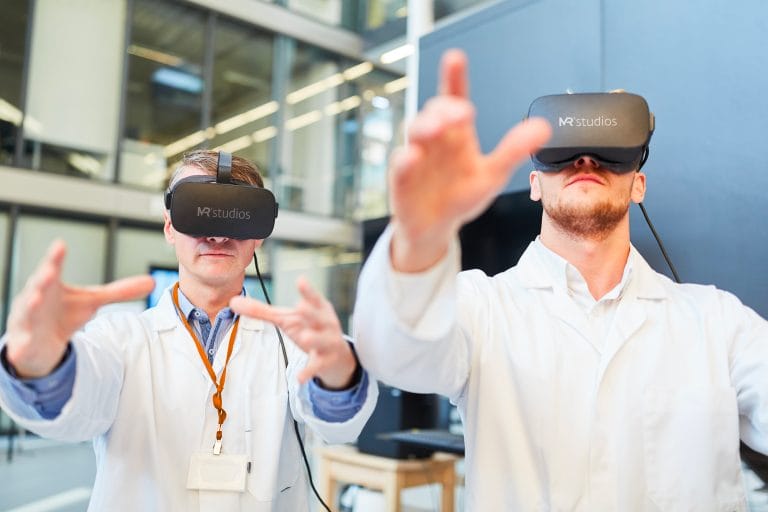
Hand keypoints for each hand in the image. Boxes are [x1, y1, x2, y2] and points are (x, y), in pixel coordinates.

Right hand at [5, 240, 155, 377]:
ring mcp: (26, 322)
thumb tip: (152, 281)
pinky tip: (18, 350)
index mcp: (50, 286)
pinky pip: (19, 347)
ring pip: (25, 313)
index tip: (60, 245)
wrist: (39, 343)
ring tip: (34, 300)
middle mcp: (34, 300)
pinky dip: (19, 348)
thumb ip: (119, 291)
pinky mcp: (23, 345)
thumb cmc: (63, 313)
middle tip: (48, 271)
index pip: (53, 268)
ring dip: (29, 306)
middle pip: (37, 287)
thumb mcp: (92, 301)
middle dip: (42, 278)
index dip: (56, 257)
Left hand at [229, 277, 356, 388]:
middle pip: (318, 316)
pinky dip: (309, 371)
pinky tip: (299, 378)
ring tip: (304, 337)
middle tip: (300, 306)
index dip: (307, 290)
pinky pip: (317, 365)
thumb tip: (232, 301)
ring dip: (314, 338)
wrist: (336, 356)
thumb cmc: (308, 328)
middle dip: (311, 312)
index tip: (300, 280)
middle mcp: (325, 323)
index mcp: (317, 309)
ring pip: (322, 340)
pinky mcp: (325, 361)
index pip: (312, 298)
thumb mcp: (286, 319)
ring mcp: (327, 342)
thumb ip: (261, 311)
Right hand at [389, 49, 550, 271]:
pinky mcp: (401, 180)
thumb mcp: (492, 174)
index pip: (454, 98)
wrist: (436, 228)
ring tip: (438, 128)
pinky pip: (399, 165)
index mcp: (457, 134)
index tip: (455, 59)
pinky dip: (405, 160)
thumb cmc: (460, 196)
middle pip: (435, 112)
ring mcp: (416, 156)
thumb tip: (543, 127)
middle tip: (462, 112)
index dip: (454, 78)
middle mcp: (434, 139)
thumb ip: (513, 150)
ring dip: (426, 126)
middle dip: (446, 109)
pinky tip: (414, 157)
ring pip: (415, 131)